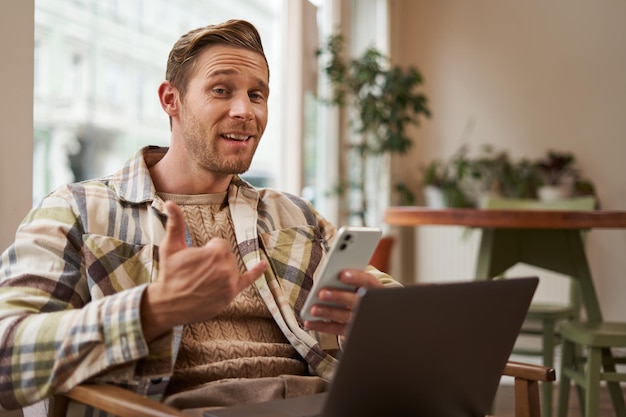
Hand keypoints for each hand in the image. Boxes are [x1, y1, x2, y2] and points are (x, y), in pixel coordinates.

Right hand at [141, 201, 267, 340]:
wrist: (168, 304)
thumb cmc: (169, 274)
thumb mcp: (170, 247)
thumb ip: (175, 223)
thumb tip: (171, 202)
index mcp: (215, 253)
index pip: (220, 243)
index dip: (207, 250)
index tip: (196, 259)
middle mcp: (226, 267)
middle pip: (227, 255)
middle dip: (214, 259)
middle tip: (197, 270)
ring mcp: (230, 282)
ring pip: (232, 266)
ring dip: (221, 269)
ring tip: (203, 280)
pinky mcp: (231, 294)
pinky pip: (248, 280)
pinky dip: (257, 272)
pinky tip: (264, 264)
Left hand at [303, 269, 382, 336]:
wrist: (375, 320)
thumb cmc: (358, 292)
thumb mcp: (359, 284)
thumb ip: (348, 279)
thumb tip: (327, 275)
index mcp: (374, 289)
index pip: (368, 281)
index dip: (356, 277)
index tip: (342, 274)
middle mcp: (371, 305)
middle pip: (356, 301)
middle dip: (339, 296)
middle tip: (322, 293)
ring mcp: (362, 320)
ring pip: (345, 316)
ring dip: (328, 313)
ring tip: (313, 309)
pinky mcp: (352, 332)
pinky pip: (336, 330)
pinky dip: (322, 326)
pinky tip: (309, 322)